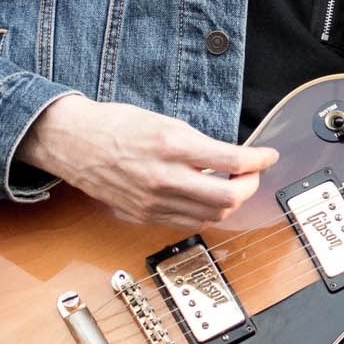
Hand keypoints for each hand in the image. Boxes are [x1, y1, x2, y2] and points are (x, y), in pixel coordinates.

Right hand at [17, 95, 277, 227]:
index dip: (260, 160)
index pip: (234, 161)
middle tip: (253, 174)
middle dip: (251, 186)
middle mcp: (166, 177)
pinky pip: (188, 222)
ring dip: (231, 202)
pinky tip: (207, 198)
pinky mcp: (145, 215)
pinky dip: (206, 212)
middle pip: (229, 197)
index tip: (269, 156)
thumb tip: (230, 158)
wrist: (74, 143)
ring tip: (233, 186)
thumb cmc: (117, 124)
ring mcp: (154, 200)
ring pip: (212, 214)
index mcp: (173, 145)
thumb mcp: (165, 121)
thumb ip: (198, 143)